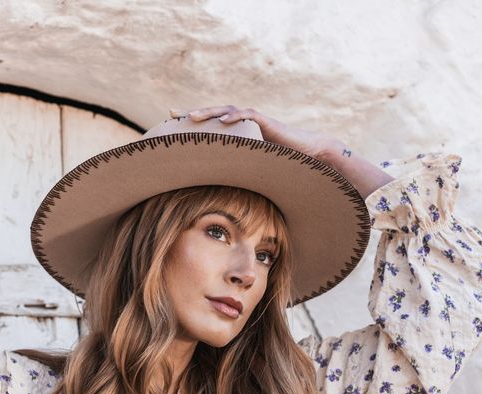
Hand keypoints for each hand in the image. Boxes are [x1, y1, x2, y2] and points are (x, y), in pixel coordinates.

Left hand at [169, 105, 350, 162]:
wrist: (308, 154)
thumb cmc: (282, 164)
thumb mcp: (252, 170)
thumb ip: (237, 173)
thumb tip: (218, 193)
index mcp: (238, 133)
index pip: (211, 126)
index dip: (193, 124)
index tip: (173, 124)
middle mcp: (244, 123)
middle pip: (214, 114)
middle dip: (194, 113)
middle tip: (173, 114)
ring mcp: (254, 120)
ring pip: (227, 111)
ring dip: (209, 113)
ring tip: (192, 117)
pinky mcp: (266, 122)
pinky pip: (248, 116)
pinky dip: (234, 118)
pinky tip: (221, 123)